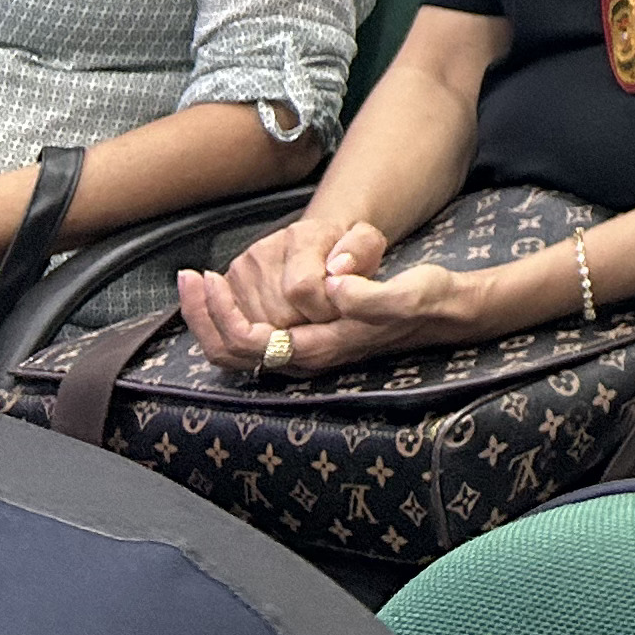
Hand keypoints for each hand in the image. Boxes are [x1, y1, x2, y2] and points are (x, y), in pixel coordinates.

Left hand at [179, 215, 484, 373]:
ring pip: (236, 349)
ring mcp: (306, 350)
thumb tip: (332, 286)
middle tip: (188, 279)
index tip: (208, 279)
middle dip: (202, 317)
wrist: (446, 311)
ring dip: (210, 318)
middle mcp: (307, 355)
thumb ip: (369, 294)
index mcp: (322, 346)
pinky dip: (230, 316)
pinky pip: (252, 338)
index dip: (221, 315)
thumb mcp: (405, 293)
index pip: (251, 342)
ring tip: (198, 284)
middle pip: (232, 353)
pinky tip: (229, 292)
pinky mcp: (308, 338)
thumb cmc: (426, 300)